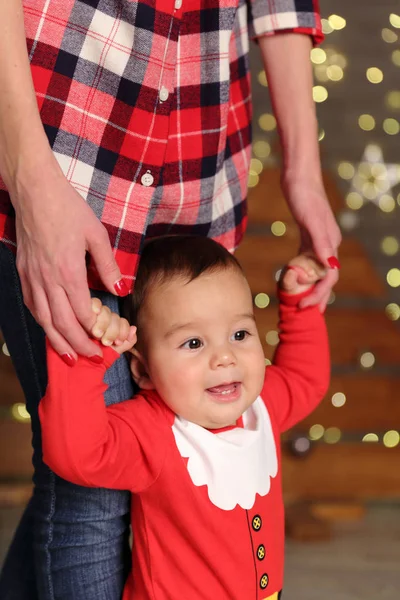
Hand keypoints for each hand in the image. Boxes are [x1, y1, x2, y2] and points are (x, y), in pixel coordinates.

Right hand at [12, 159, 128, 362]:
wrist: (35, 191)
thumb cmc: (68, 210)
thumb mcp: (96, 235)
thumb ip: (108, 265)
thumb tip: (120, 289)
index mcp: (68, 272)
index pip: (82, 313)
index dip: (93, 332)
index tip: (105, 343)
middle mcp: (48, 280)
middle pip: (62, 323)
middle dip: (78, 345)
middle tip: (91, 359)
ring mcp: (32, 277)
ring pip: (43, 319)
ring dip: (56, 341)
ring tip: (68, 357)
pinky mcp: (23, 272)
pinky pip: (31, 304)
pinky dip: (41, 321)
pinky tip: (49, 328)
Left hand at [282, 176, 341, 310]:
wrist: (299, 176)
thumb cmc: (304, 195)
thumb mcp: (311, 219)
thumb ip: (321, 243)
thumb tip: (330, 268)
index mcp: (330, 243)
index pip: (329, 278)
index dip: (318, 295)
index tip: (303, 307)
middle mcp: (328, 244)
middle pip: (325, 278)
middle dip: (317, 297)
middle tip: (304, 314)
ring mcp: (319, 241)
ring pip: (317, 271)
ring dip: (311, 288)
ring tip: (302, 304)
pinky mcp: (308, 236)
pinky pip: (308, 260)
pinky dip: (303, 273)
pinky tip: (295, 280)